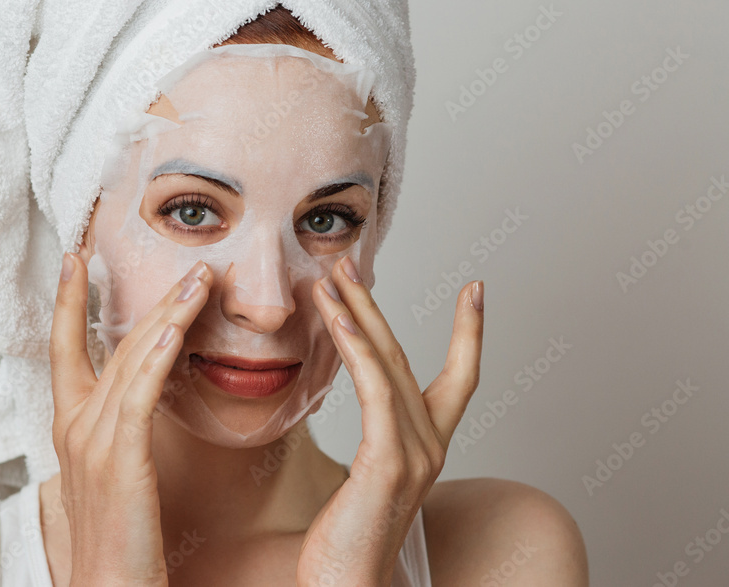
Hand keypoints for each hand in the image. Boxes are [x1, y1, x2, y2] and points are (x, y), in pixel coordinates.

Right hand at [49, 253, 212, 585]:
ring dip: (168, 315)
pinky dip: (156, 358)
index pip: (66, 347)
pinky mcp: (118, 459)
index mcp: (71, 426)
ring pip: (131, 359)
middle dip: (152, 300)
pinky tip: (176, 329)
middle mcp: (75, 425)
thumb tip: (145, 394)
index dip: (68, 301)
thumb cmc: (120, 535)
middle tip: (190, 265)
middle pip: (113, 344)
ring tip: (200, 280)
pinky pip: (139, 395)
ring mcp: (92, 440)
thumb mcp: (114, 471)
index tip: (75, 259)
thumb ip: (122, 428)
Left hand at [296, 256, 483, 586]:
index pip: (461, 378)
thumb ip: (374, 444)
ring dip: (356, 314)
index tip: (477, 289)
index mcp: (427, 447)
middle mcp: (429, 445)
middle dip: (374, 304)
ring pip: (386, 364)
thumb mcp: (367, 483)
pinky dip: (358, 349)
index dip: (471, 332)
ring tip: (331, 278)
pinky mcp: (389, 462)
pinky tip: (339, 320)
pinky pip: (375, 391)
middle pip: (403, 357)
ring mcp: (414, 453)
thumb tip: (363, 414)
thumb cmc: (346, 544)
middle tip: (347, 264)